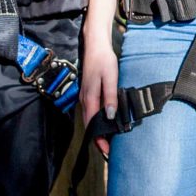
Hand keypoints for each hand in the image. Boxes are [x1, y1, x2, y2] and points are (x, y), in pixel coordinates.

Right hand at [79, 19, 118, 157]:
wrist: (95, 45)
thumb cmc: (103, 60)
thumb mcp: (110, 78)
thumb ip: (110, 97)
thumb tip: (110, 116)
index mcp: (90, 98)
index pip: (92, 124)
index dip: (99, 138)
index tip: (106, 150)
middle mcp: (84, 99)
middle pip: (89, 124)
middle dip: (98, 138)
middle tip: (109, 150)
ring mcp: (85, 96)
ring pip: (89, 118)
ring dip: (97, 129)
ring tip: (108, 139)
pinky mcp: (88, 92)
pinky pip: (91, 110)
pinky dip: (97, 120)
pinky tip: (105, 121)